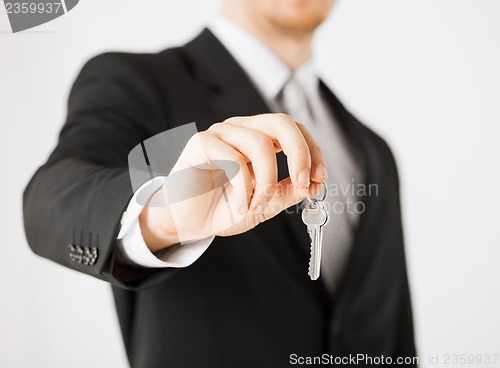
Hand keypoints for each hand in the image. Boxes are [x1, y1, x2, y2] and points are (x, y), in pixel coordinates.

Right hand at [139, 113, 327, 251]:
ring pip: (259, 143)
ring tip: (258, 206)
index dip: (312, 151)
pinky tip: (240, 207)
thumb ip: (287, 191)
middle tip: (302, 183)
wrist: (184, 222)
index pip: (294, 130)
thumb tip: (314, 182)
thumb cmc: (222, 208)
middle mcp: (241, 130)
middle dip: (299, 153)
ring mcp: (220, 134)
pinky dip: (244, 188)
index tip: (318, 178)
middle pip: (281, 122)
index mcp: (259, 138)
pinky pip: (233, 159)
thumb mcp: (264, 204)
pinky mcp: (200, 144)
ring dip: (267, 181)